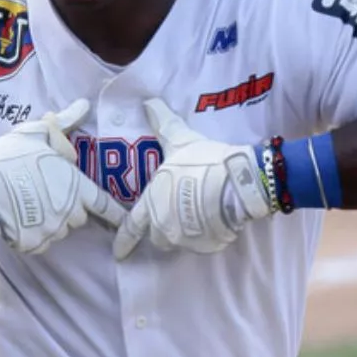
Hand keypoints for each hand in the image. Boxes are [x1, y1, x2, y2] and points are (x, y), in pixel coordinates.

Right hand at [0, 99, 126, 254]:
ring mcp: (50, 229)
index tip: (126, 220)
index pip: (105, 205)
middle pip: (78, 217)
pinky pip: (39, 242)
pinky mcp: (31, 243)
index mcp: (76, 186)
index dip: (116, 214)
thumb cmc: (8, 153)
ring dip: (50, 222)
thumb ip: (65, 122)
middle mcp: (68, 211)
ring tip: (28, 202)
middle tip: (45, 192)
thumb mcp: (38, 132)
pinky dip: (31, 234)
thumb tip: (84, 104)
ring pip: (58, 231)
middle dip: (68, 207)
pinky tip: (17, 216)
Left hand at [113, 98, 274, 259]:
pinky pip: (202, 242)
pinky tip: (215, 219)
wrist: (238, 182)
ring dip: (184, 231)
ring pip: (179, 240)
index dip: (124, 240)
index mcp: (152, 204)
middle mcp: (164, 227)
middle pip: (157, 235)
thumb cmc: (203, 162)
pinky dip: (205, 234)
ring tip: (198, 215)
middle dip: (163, 227)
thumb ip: (164, 124)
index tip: (118, 253)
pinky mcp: (209, 244)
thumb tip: (148, 102)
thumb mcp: (181, 140)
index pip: (132, 227)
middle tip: (176, 214)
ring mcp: (187, 238)